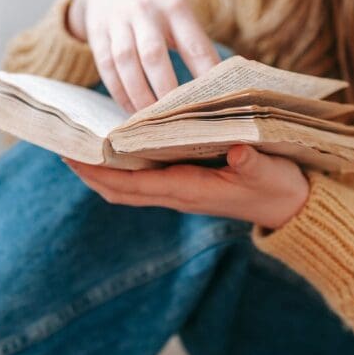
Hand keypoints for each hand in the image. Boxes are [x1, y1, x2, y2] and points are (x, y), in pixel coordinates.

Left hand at [64, 145, 309, 228]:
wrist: (291, 207)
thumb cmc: (278, 185)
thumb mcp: (268, 171)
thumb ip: (251, 161)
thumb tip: (236, 149)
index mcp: (189, 189)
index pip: (134, 184)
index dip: (101, 172)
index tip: (73, 155)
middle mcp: (177, 194)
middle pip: (120, 189)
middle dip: (89, 172)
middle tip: (62, 147)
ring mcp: (179, 192)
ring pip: (128, 187)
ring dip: (101, 172)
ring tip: (78, 147)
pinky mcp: (186, 186)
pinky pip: (143, 181)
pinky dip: (122, 169)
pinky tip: (115, 149)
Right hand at [68, 0, 220, 112]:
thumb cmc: (157, 1)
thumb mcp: (178, 8)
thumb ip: (193, 40)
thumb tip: (217, 83)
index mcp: (175, 6)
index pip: (193, 43)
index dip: (205, 72)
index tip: (216, 100)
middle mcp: (145, 11)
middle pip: (154, 55)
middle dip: (165, 89)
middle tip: (177, 118)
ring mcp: (118, 22)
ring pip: (126, 62)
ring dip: (139, 94)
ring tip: (151, 120)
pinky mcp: (98, 32)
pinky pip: (106, 66)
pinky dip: (118, 92)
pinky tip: (130, 109)